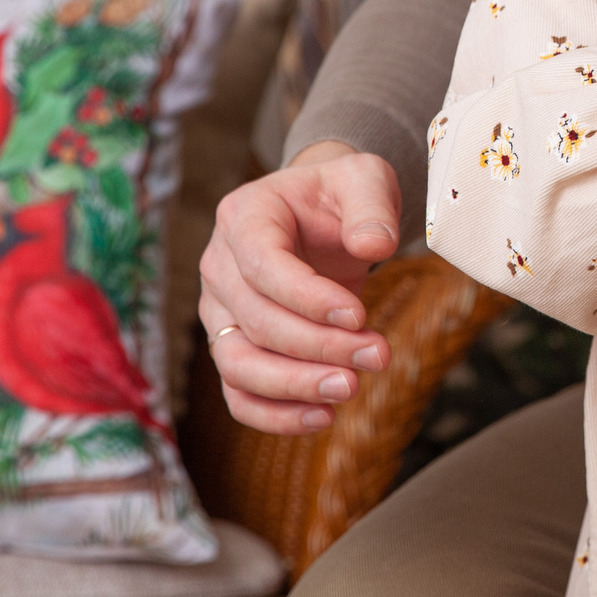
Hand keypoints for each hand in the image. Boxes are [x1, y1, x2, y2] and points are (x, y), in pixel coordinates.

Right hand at [198, 141, 399, 433]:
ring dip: (295, 386)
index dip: (307, 297)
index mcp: (243, 217)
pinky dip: (276, 415)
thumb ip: (372, 207)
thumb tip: (375, 246)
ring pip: (239, 366)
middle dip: (318, 346)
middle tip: (377, 355)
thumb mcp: (364, 179)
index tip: (359, 315)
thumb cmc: (340, 195)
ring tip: (352, 388)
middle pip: (255, 321)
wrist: (321, 213)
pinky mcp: (233, 348)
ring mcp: (219, 313)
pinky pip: (240, 394)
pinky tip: (323, 417)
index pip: (262, 265)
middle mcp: (219, 267)